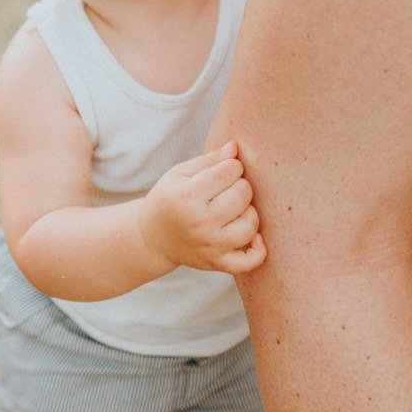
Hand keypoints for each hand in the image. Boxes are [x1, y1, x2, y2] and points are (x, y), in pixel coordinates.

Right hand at [139, 142, 265, 274]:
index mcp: (187, 195)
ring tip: (237, 209)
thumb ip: (209, 160)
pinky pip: (248, 263)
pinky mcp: (217, 263)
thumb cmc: (169, 199)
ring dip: (249, 212)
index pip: (229, 171)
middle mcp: (199, 222)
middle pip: (242, 196)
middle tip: (229, 189)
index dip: (232, 166)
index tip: (224, 170)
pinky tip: (254, 237)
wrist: (153, 237)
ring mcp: (210, 246)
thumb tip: (235, 148)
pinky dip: (258, 251)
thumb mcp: (179, 173)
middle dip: (241, 186)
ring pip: (250, 226)